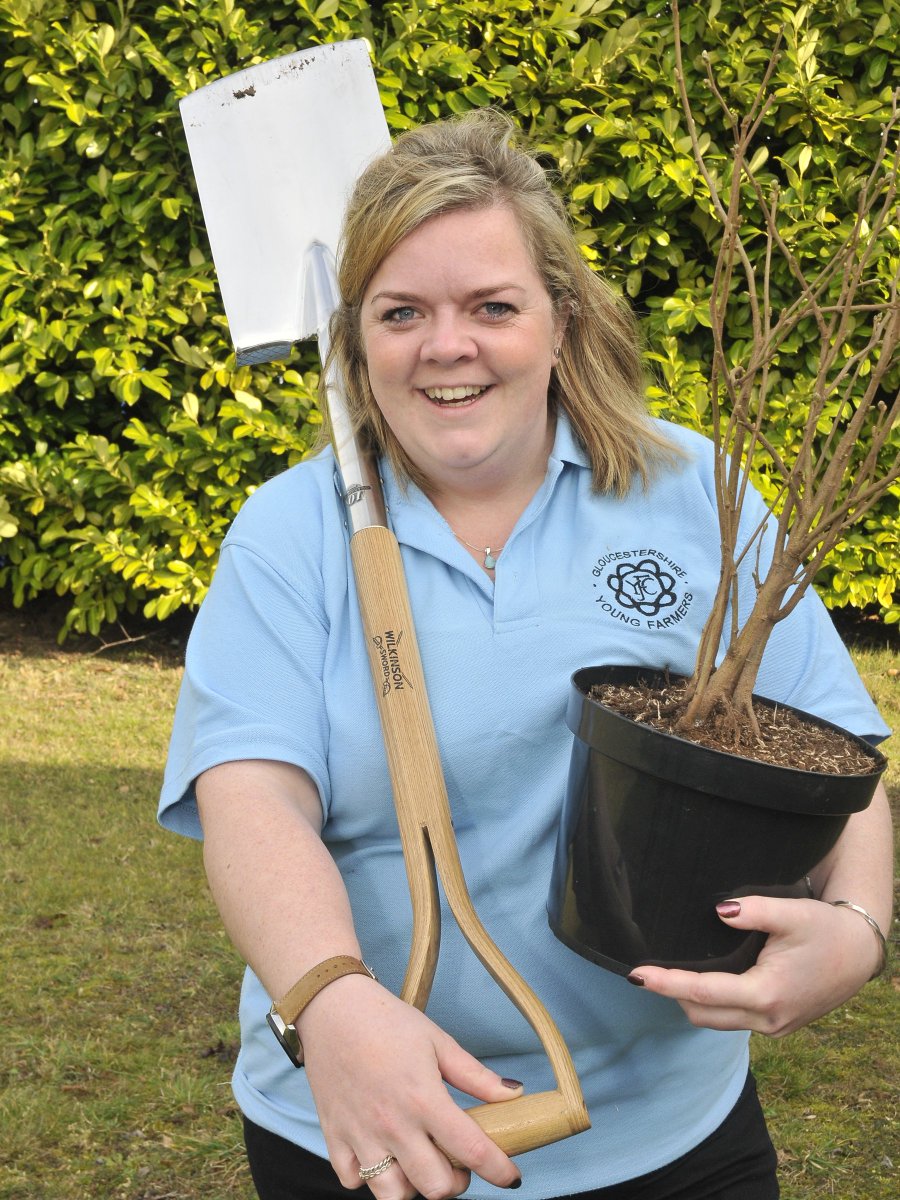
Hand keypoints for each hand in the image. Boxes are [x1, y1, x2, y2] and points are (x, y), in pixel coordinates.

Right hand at [299, 975, 523, 1198]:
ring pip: (394, 1196)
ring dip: (414, 1185)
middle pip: (435, 1187)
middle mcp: (393, 1125)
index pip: (472, 1151)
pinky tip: (382, 1153)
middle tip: (457, 1160)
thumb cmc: (387, 1020)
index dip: (498, 1170)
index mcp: (424, 1098)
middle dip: (456, 1181)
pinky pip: (353, 1181)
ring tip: (420, 1161)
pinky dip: (370, 1177)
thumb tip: (514, 1094)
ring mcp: (360, 1135)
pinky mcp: (334, 1137)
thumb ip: (475, 1075)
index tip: (510, 1175)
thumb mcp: (437, 1040)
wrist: (332, 1008)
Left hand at [628, 896, 882, 1036]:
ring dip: (691, 1002)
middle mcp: (767, 1019)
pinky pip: (733, 1020)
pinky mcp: (777, 1024)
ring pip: (716, 1022)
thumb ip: (754, 911)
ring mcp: (773, 1027)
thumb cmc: (826, 930)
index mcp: (766, 994)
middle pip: (702, 1015)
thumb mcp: (792, 912)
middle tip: (645, 972)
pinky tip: (702, 983)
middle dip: (671, 995)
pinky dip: (712, 1005)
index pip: (702, 992)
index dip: (665, 983)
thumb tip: (719, 910)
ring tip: (667, 976)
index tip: (636, 974)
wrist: (860, 953)